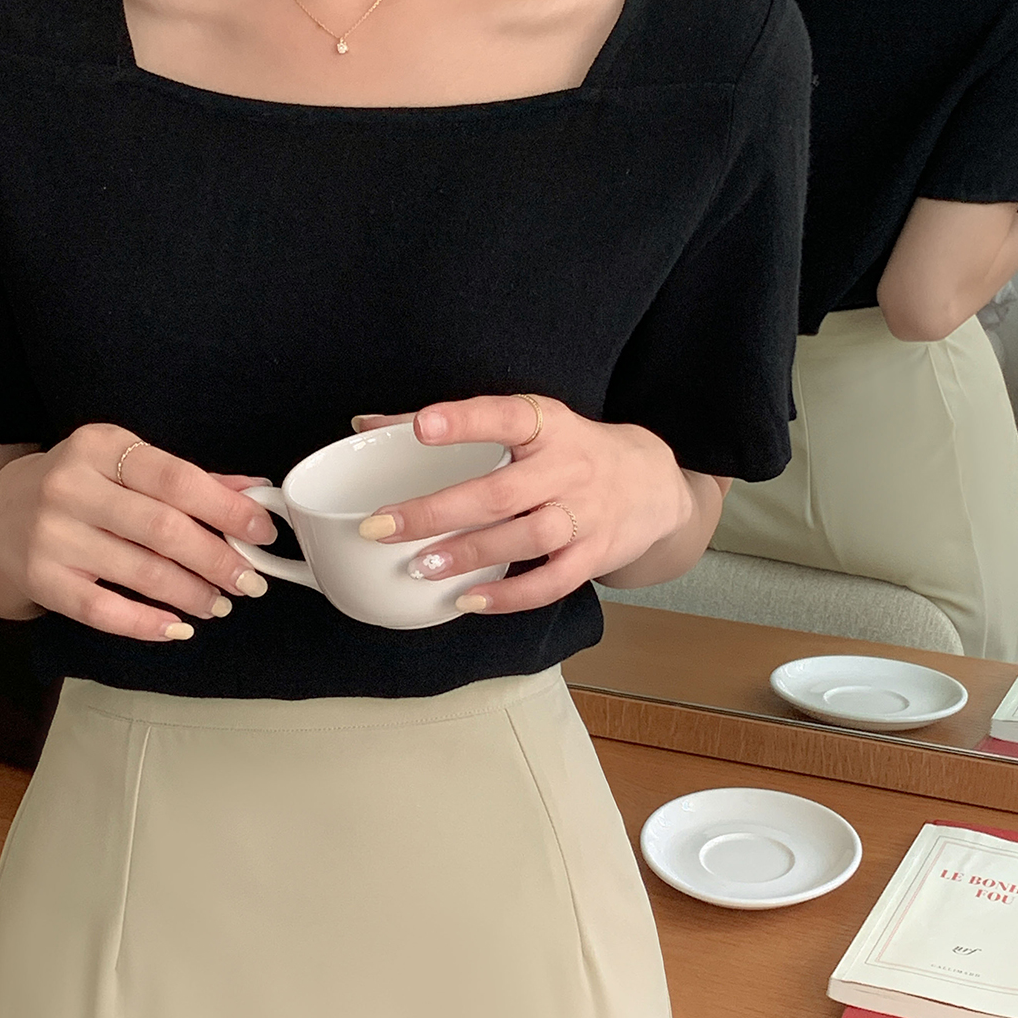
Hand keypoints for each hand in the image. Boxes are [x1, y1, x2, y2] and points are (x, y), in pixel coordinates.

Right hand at [0, 423, 277, 640]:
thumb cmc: (79, 486)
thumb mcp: (126, 464)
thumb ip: (191, 479)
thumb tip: (255, 492)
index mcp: (101, 447)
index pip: (177, 479)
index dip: (228, 509)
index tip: (263, 533)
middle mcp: (71, 487)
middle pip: (163, 529)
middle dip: (218, 559)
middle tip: (250, 579)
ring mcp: (52, 535)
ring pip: (140, 572)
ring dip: (192, 593)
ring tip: (220, 603)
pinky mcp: (41, 580)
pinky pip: (104, 611)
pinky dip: (148, 623)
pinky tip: (176, 626)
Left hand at [352, 396, 690, 613]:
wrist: (651, 483)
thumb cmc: (569, 448)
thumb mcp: (526, 422)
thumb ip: (449, 424)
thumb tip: (366, 427)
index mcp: (547, 424)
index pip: (505, 416)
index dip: (464, 422)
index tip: (422, 427)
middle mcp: (569, 467)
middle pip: (501, 493)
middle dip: (437, 511)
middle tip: (382, 526)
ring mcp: (585, 515)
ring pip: (525, 538)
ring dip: (469, 554)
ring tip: (419, 567)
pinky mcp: (594, 555)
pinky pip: (551, 582)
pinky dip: (509, 597)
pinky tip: (468, 600)